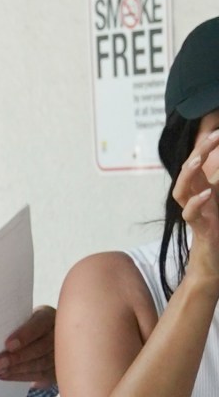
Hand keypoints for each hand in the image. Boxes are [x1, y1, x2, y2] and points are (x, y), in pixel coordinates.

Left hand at [0, 305, 56, 388]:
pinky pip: (42, 374)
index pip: (40, 323)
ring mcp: (62, 352)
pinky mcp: (57, 368)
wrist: (33, 339)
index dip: (25, 335)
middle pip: (43, 346)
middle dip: (18, 356)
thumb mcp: (16, 320)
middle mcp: (59, 332)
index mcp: (47, 316)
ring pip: (42, 362)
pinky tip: (7, 375)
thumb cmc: (19, 327)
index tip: (8, 345)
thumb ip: (9, 326)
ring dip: (18, 369)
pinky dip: (22, 376)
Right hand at [175, 125, 218, 286]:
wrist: (212, 266)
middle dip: (200, 152)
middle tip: (214, 136)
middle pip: (188, 172)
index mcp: (203, 191)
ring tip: (198, 160)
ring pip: (181, 191)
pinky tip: (207, 194)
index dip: (207, 147)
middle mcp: (195, 200)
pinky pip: (190, 214)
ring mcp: (195, 214)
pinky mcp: (199, 229)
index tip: (218, 131)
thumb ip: (218, 186)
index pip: (199, 164)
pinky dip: (197, 203)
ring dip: (188, 175)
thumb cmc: (218, 233)